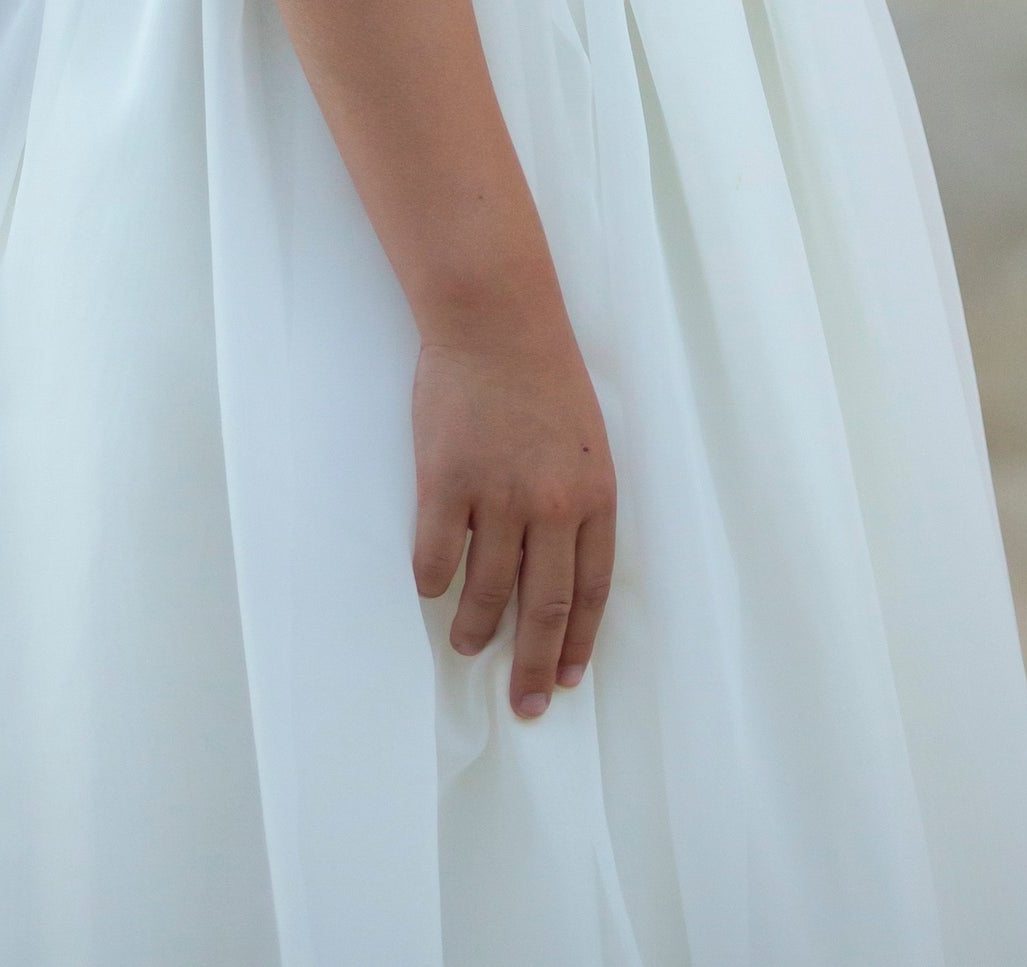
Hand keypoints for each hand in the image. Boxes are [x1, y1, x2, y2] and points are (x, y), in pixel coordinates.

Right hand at [411, 320, 617, 717]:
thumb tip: (558, 563)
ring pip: (487, 590)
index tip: (565, 679)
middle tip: (524, 705)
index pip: (591, 591)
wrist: (497, 321)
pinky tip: (432, 590)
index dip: (577, 641)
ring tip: (467, 646)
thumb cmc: (545, 374)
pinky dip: (433, 582)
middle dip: (533, 664)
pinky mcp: (446, 482)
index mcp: (594, 496)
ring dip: (476, 628)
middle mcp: (552, 506)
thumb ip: (578, 500)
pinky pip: (436, 555)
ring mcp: (497, 496)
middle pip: (544, 607)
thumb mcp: (587, 441)